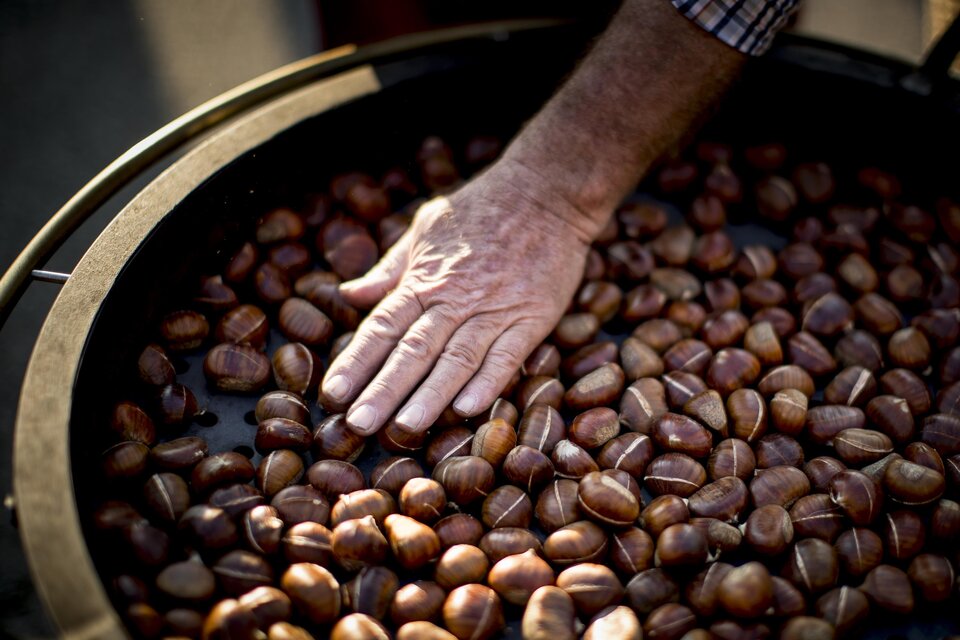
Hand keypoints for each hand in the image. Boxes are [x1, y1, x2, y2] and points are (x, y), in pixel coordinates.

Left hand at [320, 159, 598, 434]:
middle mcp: (454, 298)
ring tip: (406, 428)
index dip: (356, 362)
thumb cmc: (479, 209)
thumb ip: (389, 270)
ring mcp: (495, 308)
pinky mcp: (532, 316)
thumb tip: (348, 295)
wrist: (545, 191)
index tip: (333, 395)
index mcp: (424, 279)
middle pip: (413, 350)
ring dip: (430, 396)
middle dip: (383, 390)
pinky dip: (489, 382)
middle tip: (358, 426)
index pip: (381, 327)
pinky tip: (468, 409)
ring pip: (457, 358)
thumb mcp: (424, 230)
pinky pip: (508, 354)